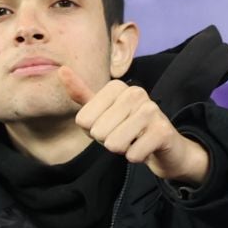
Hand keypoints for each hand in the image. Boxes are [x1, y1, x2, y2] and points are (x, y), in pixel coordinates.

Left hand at [58, 67, 209, 184]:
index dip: (93, 131)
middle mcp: (135, 93)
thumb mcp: (102, 110)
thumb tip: (62, 69)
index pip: (83, 120)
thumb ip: (82, 94)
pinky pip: (132, 154)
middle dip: (108, 141)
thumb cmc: (128, 128)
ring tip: (134, 140)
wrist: (165, 146)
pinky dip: (135, 157)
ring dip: (122, 149)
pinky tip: (145, 148)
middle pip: (98, 132)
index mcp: (117, 87)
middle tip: (124, 135)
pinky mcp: (162, 131)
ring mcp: (152, 110)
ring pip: (114, 144)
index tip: (111, 126)